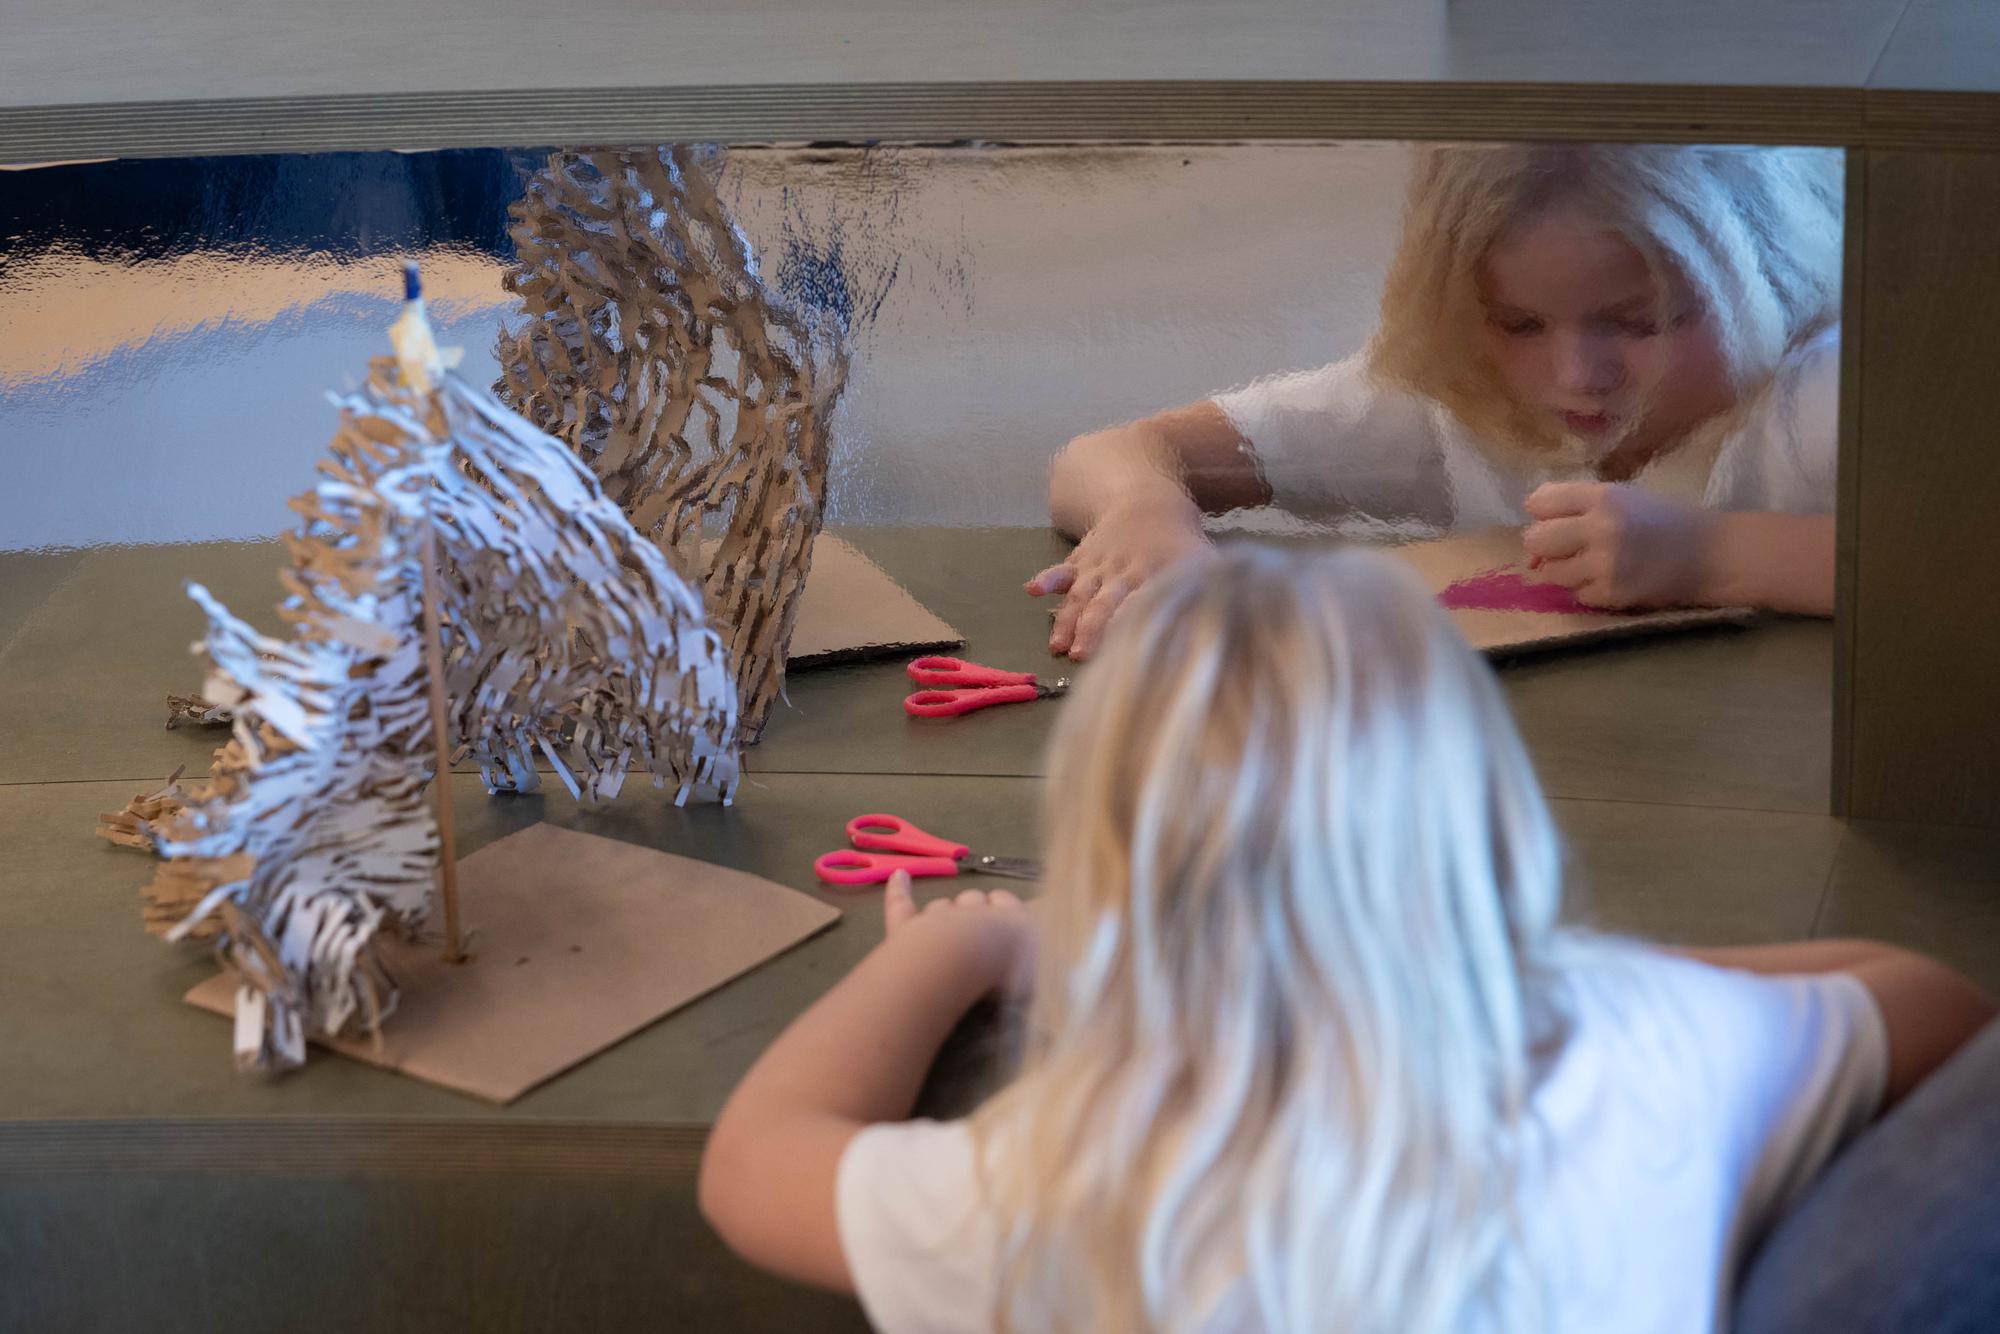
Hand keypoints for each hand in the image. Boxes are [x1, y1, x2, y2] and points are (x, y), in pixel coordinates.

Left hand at [883, 871, 1036, 1000]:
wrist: (966, 964)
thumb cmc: (1007, 971)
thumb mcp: (1038, 968)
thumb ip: (1039, 941)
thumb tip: (1042, 919)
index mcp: (1008, 918)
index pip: (1008, 902)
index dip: (1005, 908)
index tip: (1006, 923)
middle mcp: (975, 911)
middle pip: (974, 899)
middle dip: (975, 910)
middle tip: (978, 941)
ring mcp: (941, 917)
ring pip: (942, 905)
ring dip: (944, 913)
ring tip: (947, 939)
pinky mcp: (910, 927)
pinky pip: (901, 903)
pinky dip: (898, 890)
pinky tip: (899, 877)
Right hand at [1025, 494, 1212, 659]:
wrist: (1148, 500)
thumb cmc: (1178, 544)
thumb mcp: (1203, 562)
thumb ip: (1214, 590)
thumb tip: (1232, 620)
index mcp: (1154, 574)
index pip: (1142, 601)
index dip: (1132, 619)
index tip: (1125, 642)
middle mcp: (1124, 572)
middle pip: (1105, 603)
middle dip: (1092, 629)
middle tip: (1081, 656)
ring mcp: (1099, 566)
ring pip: (1081, 595)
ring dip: (1067, 619)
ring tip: (1057, 644)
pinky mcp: (1082, 560)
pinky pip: (1062, 569)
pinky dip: (1047, 579)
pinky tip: (1032, 590)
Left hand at [1522, 481, 1719, 608]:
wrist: (1711, 553)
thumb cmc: (1663, 520)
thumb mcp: (1622, 497)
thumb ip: (1576, 509)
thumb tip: (1531, 543)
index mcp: (1602, 496)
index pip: (1537, 502)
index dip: (1543, 513)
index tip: (1557, 520)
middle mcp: (1599, 527)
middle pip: (1534, 539)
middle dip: (1544, 546)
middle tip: (1567, 548)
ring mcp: (1604, 563)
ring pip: (1551, 572)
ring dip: (1565, 571)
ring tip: (1592, 564)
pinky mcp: (1612, 593)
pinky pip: (1576, 595)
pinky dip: (1588, 590)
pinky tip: (1610, 580)